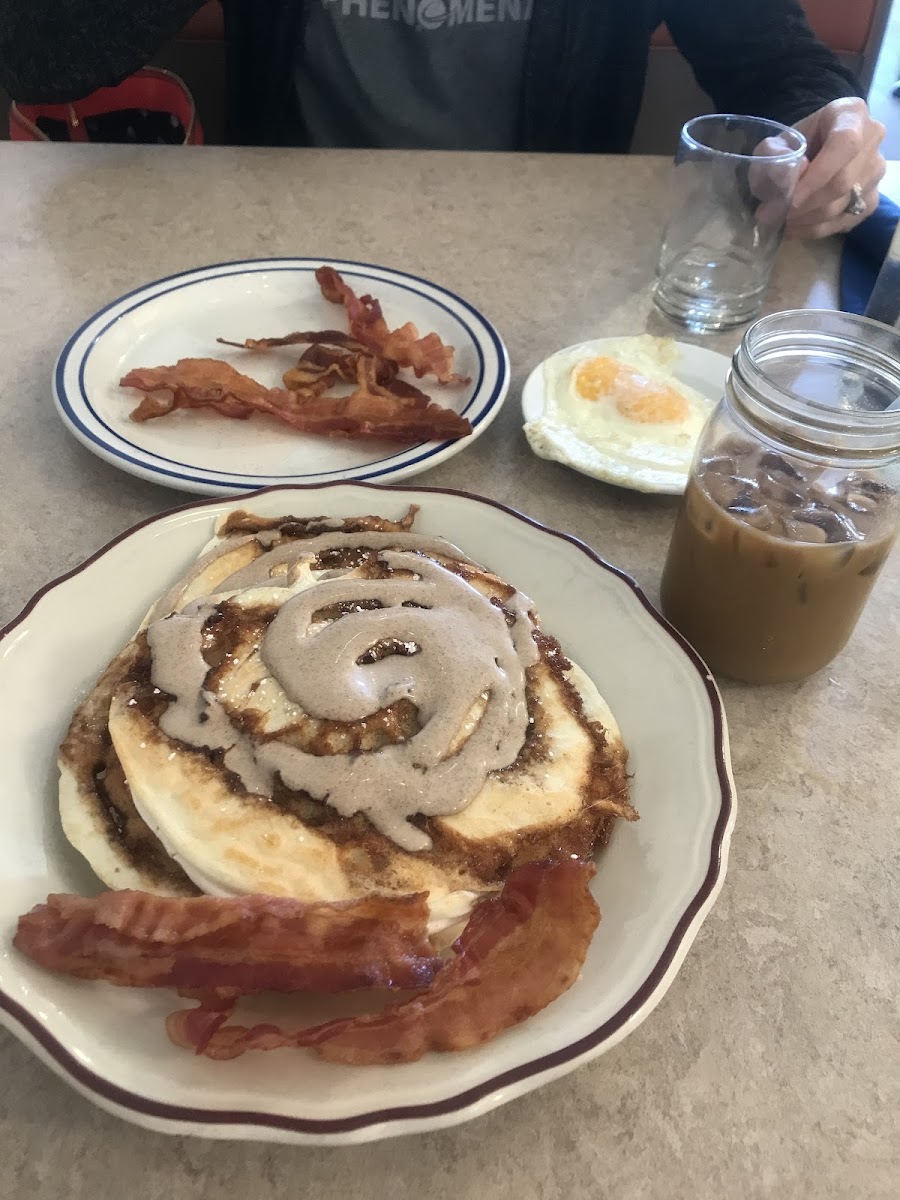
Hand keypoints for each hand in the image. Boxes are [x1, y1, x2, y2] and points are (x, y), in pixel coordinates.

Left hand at [788, 98, 885, 238]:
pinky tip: (795, 226)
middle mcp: (873, 139)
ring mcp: (876, 171)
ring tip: (780, 220)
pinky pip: (844, 222)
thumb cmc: (793, 145)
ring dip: (806, 219)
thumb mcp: (774, 144)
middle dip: (805, 204)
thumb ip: (774, 155)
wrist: (810, 153)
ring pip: (842, 205)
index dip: (818, 175)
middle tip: (774, 214)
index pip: (845, 144)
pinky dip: (815, 229)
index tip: (791, 198)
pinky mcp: (871, 199)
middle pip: (843, 182)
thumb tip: (793, 176)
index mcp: (851, 114)